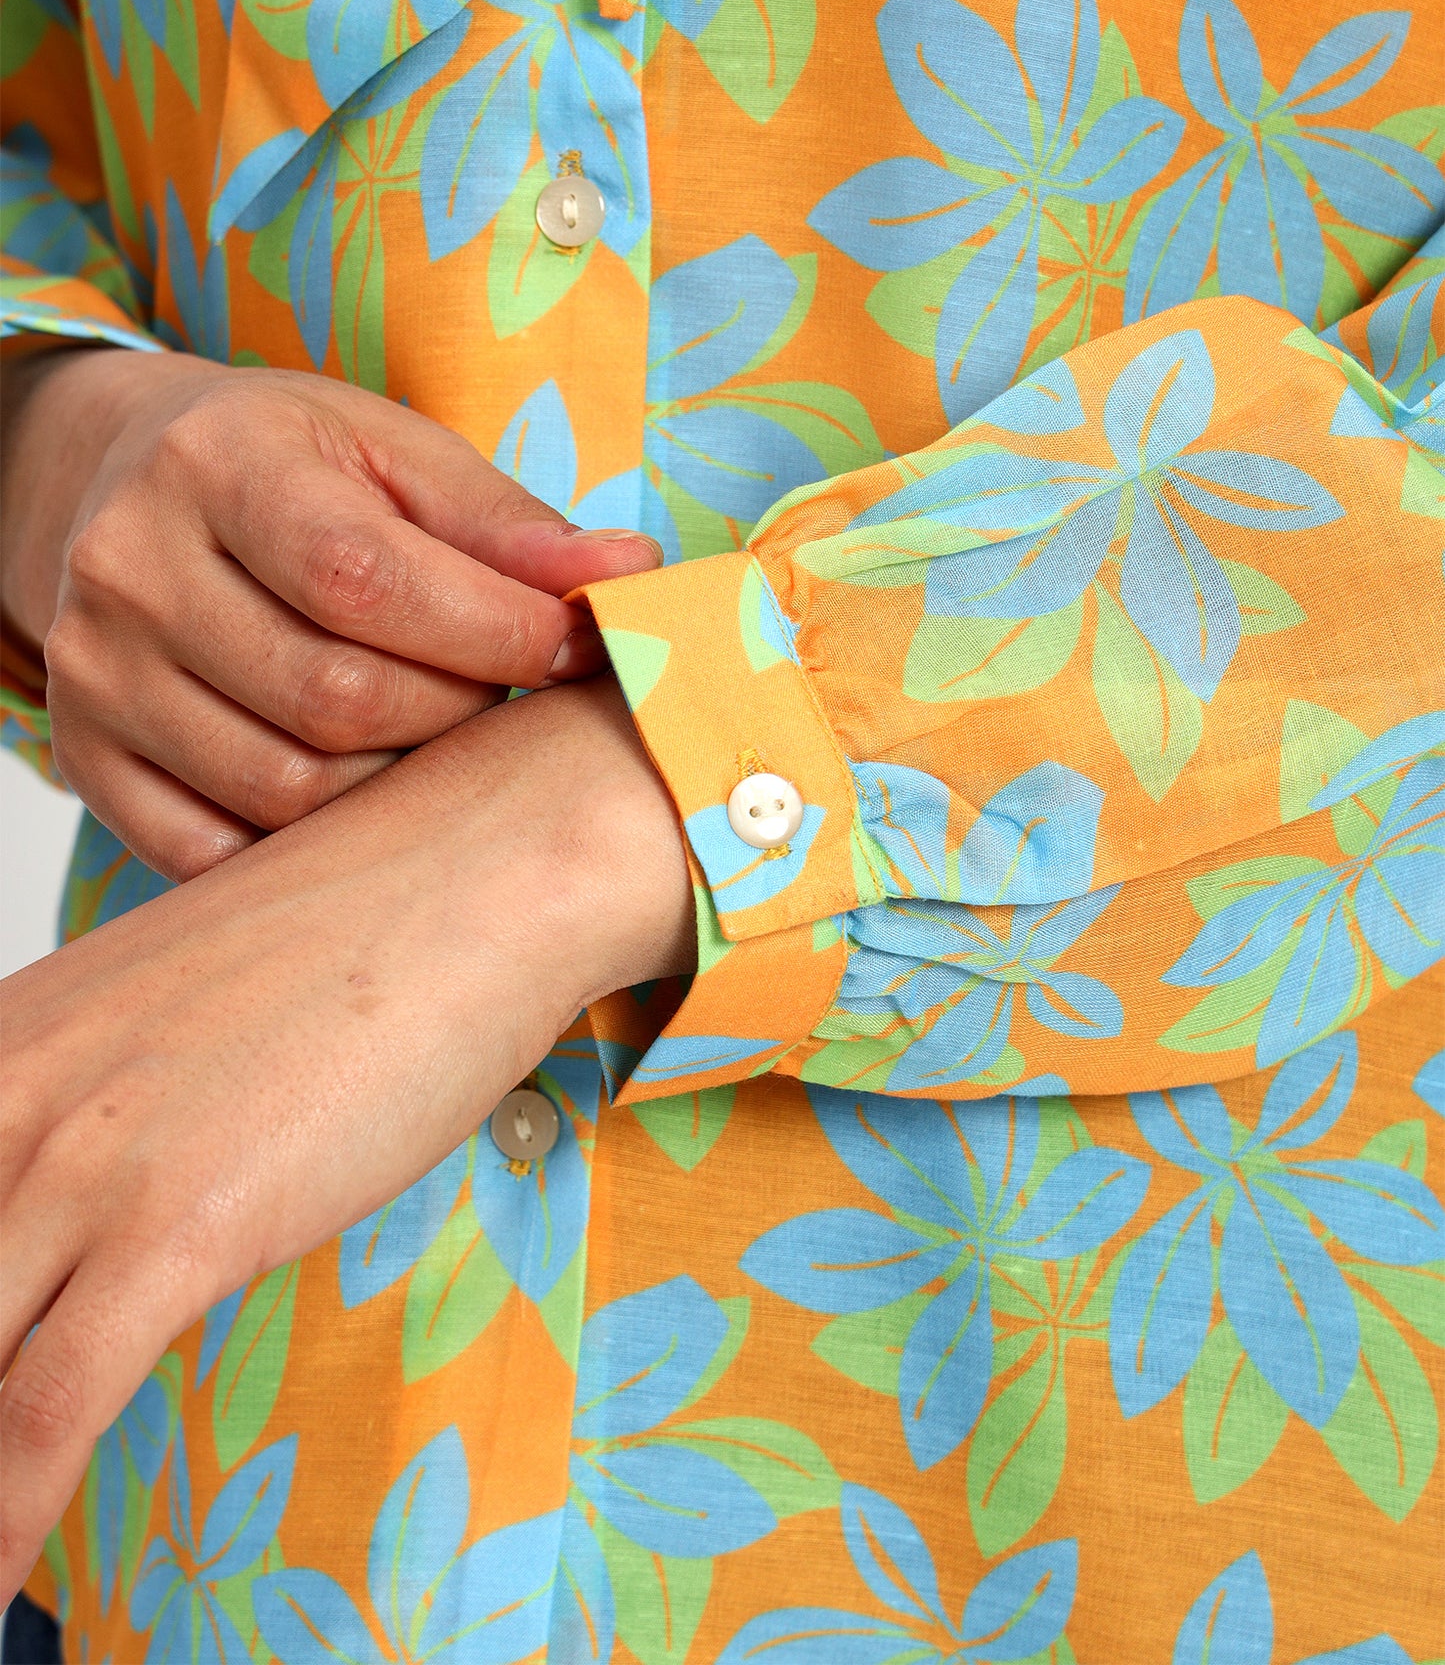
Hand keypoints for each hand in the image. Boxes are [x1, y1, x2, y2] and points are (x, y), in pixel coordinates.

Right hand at [0, 347, 661, 877]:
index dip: (495, 629)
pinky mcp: (86, 758)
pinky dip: (310, 844)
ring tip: (434, 727)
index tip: (577, 644)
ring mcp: (97, 674)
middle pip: (334, 698)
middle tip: (498, 685)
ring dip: (399, 784)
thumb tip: (629, 574)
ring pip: (286, 790)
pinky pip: (214, 852)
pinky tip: (360, 786)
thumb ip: (504, 519)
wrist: (120, 479)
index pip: (366, 579)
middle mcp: (131, 569)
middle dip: (459, 709)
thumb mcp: (391, 448)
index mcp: (217, 464)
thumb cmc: (288, 463)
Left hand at [0, 673, 693, 1602]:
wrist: (477, 870)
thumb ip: (95, 1105)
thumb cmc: (356, 937)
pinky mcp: (172, 1225)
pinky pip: (39, 1415)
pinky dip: (2, 1529)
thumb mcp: (170, 1014)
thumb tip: (82, 1213)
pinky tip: (1, 1596)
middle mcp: (3, 1096)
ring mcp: (78, 1160)